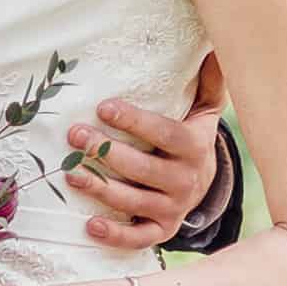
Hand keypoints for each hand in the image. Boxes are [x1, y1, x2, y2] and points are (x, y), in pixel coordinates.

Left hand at [59, 59, 227, 248]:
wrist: (204, 183)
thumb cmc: (192, 137)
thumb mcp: (205, 109)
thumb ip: (209, 81)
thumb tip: (215, 47)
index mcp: (194, 147)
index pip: (164, 133)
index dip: (135, 122)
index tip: (104, 107)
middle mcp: (186, 180)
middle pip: (143, 168)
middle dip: (106, 153)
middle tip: (74, 135)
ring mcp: (173, 208)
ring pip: (134, 202)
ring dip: (101, 189)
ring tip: (71, 174)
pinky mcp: (161, 230)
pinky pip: (139, 238)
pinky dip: (115, 236)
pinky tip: (90, 226)